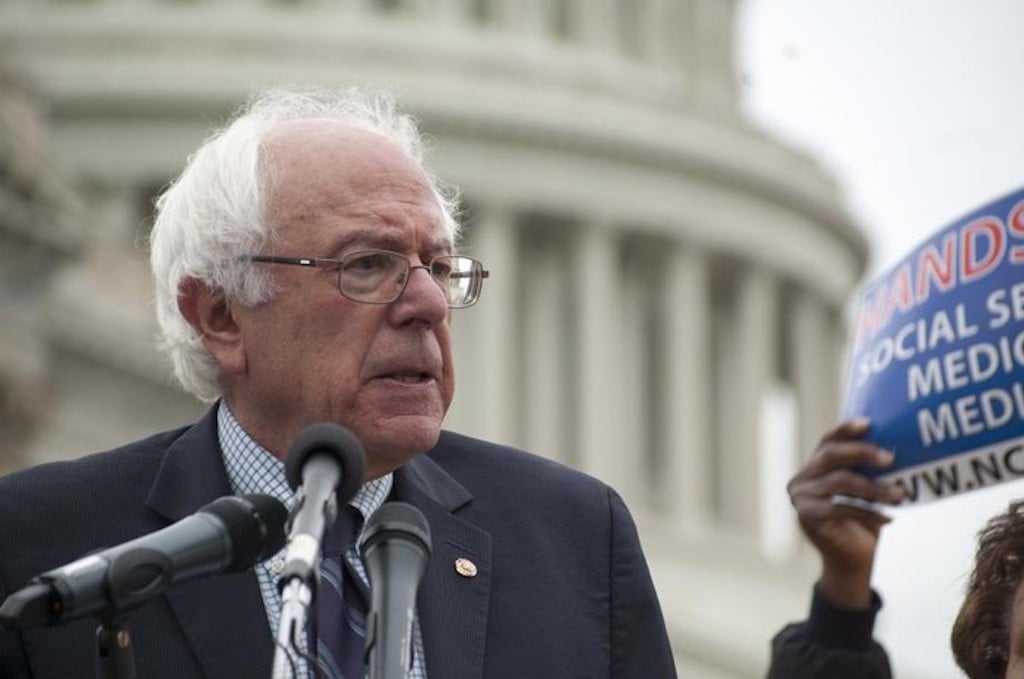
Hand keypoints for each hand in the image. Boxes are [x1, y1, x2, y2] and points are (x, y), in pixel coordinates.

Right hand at [787, 418, 903, 608]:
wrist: (854, 561)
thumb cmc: (863, 522)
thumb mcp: (865, 490)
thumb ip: (867, 470)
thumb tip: (894, 446)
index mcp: (813, 467)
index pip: (828, 441)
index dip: (847, 430)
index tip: (870, 424)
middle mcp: (801, 479)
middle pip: (830, 455)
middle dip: (862, 452)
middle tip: (891, 457)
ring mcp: (800, 497)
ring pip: (840, 480)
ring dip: (874, 486)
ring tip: (900, 494)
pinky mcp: (807, 516)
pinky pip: (842, 506)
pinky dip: (869, 511)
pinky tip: (889, 517)